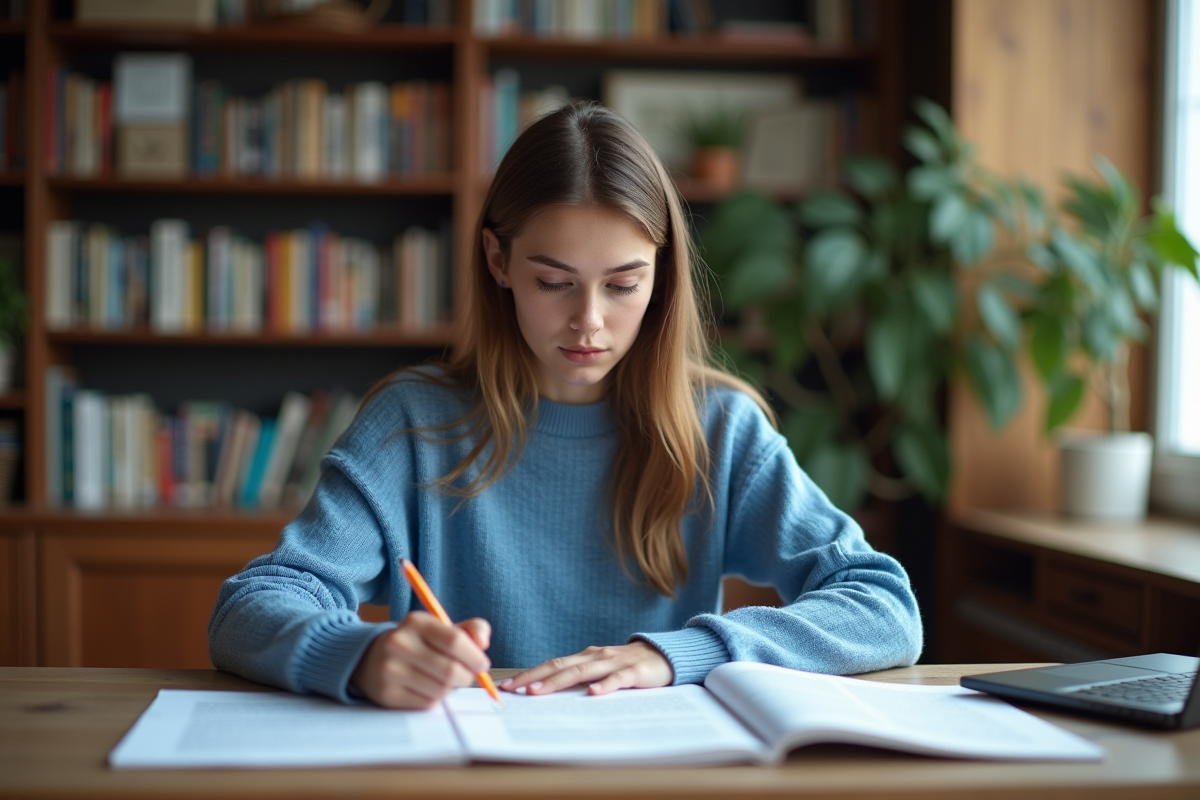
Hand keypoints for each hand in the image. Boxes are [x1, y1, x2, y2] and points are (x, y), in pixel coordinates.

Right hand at [351, 611, 490, 708]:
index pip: (455, 641)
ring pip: (442, 690)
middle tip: (467, 676)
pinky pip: (427, 703)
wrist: (371, 658)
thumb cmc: (417, 643)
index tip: (482, 665)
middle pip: (451, 670)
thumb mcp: (439, 629)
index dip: (475, 657)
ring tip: (443, 680)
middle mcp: (399, 643)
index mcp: (416, 622)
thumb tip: (484, 642)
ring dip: (451, 689)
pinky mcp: (387, 694)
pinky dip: (435, 699)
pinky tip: (426, 688)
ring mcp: (390, 670)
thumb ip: (469, 630)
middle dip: (467, 677)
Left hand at [498, 641, 672, 696]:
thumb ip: (581, 677)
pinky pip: (617, 679)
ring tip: (539, 691)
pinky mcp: (634, 672)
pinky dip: (604, 685)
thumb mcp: (602, 669)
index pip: (553, 665)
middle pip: (561, 666)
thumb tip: (550, 692)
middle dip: (535, 678)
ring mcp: (614, 663)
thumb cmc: (629, 666)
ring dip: (558, 681)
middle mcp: (596, 656)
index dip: (530, 674)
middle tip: (513, 690)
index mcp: (586, 656)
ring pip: (582, 671)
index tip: (509, 686)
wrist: (666, 655)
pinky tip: (593, 693)